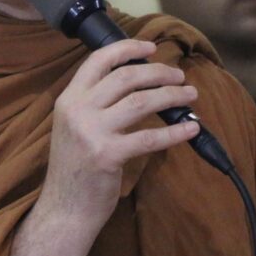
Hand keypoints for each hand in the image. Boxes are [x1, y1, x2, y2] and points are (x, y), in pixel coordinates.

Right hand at [37, 39, 199, 229]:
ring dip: (171, 95)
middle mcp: (77, 110)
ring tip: (190, 94)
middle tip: (179, 75)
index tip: (151, 47)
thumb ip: (94, 103)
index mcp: (68, 99)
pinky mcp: (108, 155)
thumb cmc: (75, 167)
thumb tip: (135, 83)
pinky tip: (191, 129)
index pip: (98, 60)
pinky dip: (175, 131)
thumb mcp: (74, 126)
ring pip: (140, 101)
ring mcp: (91, 132)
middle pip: (126, 77)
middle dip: (158, 72)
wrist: (64, 208)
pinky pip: (149, 137)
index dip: (127, 48)